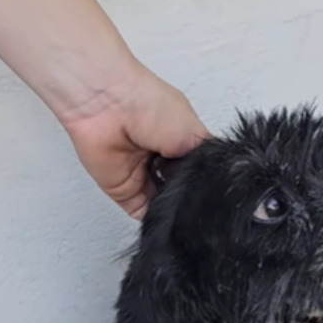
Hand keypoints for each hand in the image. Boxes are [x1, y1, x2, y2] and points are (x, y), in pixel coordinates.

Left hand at [64, 62, 209, 219]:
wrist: (109, 104)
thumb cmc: (148, 103)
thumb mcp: (195, 132)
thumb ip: (205, 164)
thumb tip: (212, 185)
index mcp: (181, 143)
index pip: (200, 175)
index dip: (207, 185)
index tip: (213, 194)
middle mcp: (162, 161)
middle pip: (182, 193)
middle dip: (188, 198)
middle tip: (195, 199)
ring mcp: (144, 177)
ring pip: (165, 206)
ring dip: (173, 209)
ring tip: (180, 202)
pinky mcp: (124, 191)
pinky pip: (143, 214)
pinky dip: (154, 218)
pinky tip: (165, 213)